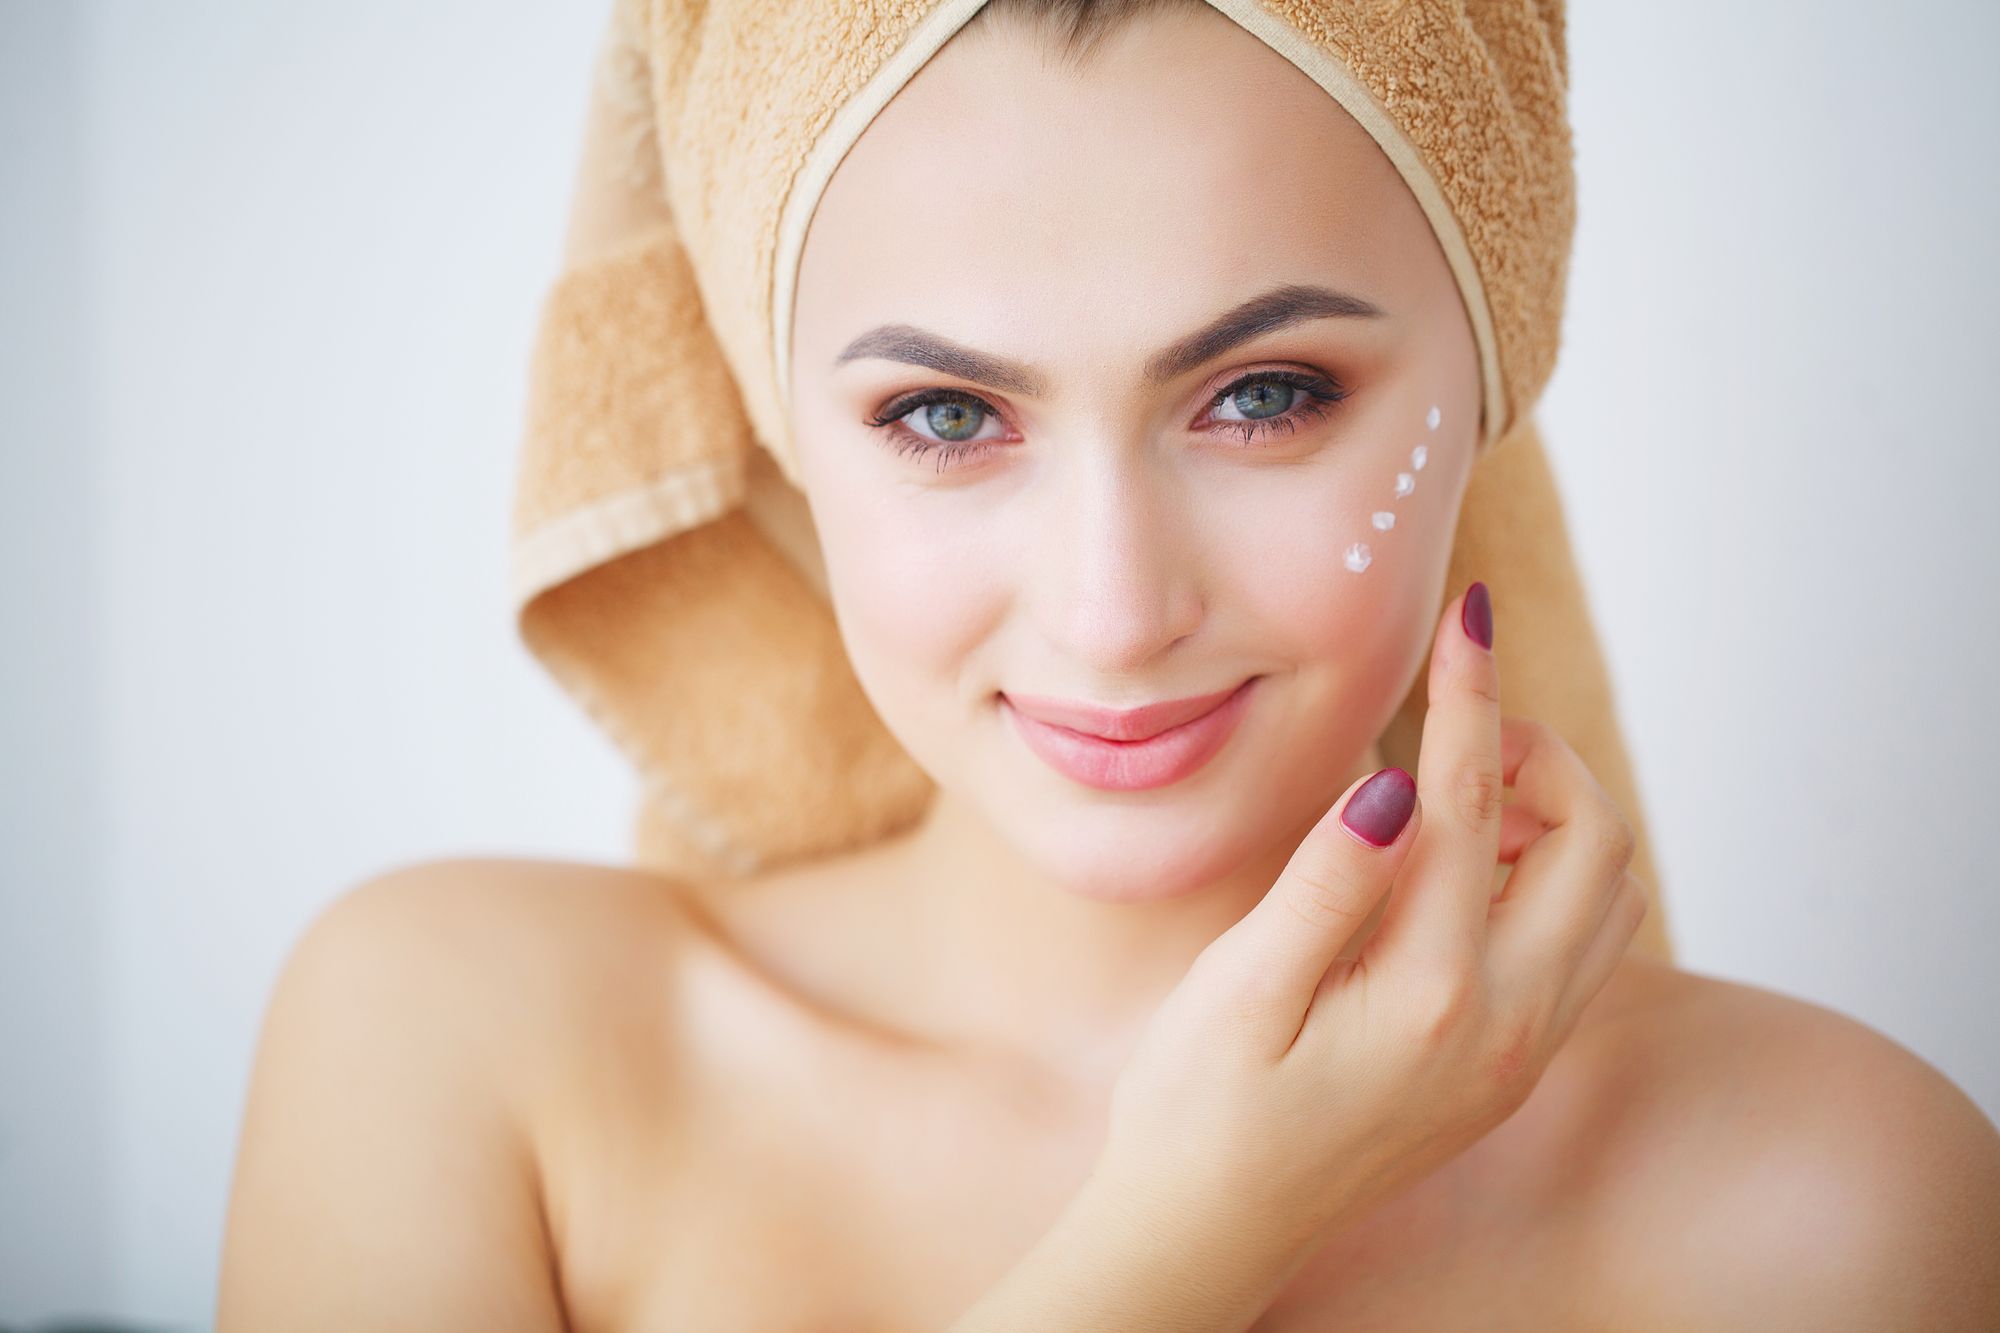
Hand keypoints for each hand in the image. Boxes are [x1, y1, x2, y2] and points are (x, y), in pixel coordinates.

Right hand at [1093, 581, 1646, 1274]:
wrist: (1210, 1232)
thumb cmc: (1199, 1110)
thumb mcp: (1237, 993)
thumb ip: (1325, 885)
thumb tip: (1391, 783)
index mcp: (1433, 993)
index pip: (1473, 804)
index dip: (1472, 694)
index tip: (1470, 613)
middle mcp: (1506, 1025)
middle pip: (1593, 843)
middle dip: (1538, 758)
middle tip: (1448, 729)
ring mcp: (1518, 1053)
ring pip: (1604, 895)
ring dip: (1553, 819)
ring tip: (1451, 797)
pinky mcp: (1507, 1067)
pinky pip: (1576, 946)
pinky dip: (1544, 877)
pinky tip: (1456, 870)